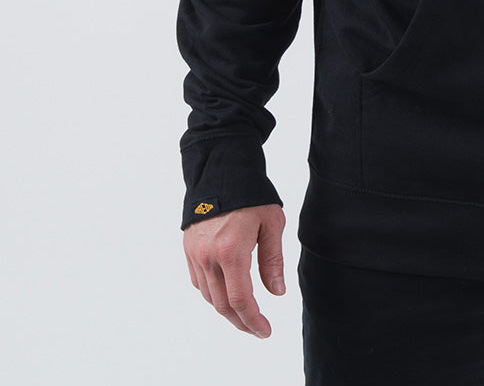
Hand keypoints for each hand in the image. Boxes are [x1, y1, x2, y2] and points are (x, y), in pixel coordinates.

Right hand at [183, 203, 286, 337]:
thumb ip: (273, 260)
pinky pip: (199, 282)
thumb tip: (276, 292)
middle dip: (240, 321)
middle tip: (257, 329)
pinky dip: (213, 294)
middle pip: (222, 304)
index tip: (265, 331)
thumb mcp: (272, 223)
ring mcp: (195, 254)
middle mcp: (208, 257)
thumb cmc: (251, 194)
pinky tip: (226, 293)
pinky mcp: (188, 249)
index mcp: (231, 251)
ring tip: (245, 314)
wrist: (221, 170)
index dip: (253, 320)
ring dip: (226, 310)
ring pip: (208, 296)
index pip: (240, 299)